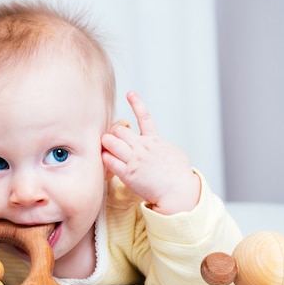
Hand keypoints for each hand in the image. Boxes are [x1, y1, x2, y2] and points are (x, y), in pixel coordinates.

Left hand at [101, 91, 200, 214]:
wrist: (178, 191)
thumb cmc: (179, 175)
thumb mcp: (173, 153)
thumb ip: (161, 145)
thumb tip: (157, 143)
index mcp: (155, 140)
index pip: (144, 117)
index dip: (137, 103)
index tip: (130, 94)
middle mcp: (143, 147)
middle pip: (120, 130)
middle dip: (114, 132)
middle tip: (112, 138)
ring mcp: (135, 160)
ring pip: (112, 142)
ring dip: (106, 142)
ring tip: (105, 145)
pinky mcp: (128, 174)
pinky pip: (110, 161)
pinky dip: (105, 158)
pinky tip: (105, 158)